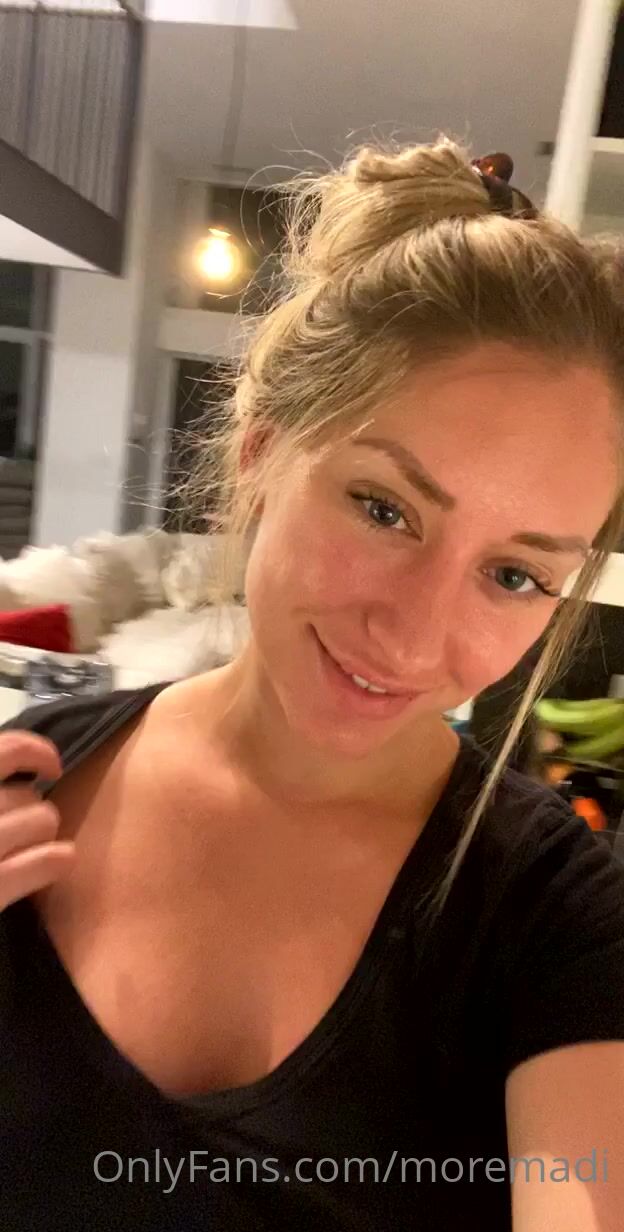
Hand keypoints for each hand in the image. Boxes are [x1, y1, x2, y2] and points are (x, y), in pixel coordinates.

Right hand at [0, 731, 74, 910]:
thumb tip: (16, 768)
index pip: (1, 752)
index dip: (32, 751)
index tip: (48, 765)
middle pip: (21, 793)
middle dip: (33, 808)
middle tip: (27, 826)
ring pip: (40, 818)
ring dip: (45, 832)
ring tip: (41, 845)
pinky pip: (39, 863)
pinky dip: (55, 859)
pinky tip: (62, 860)